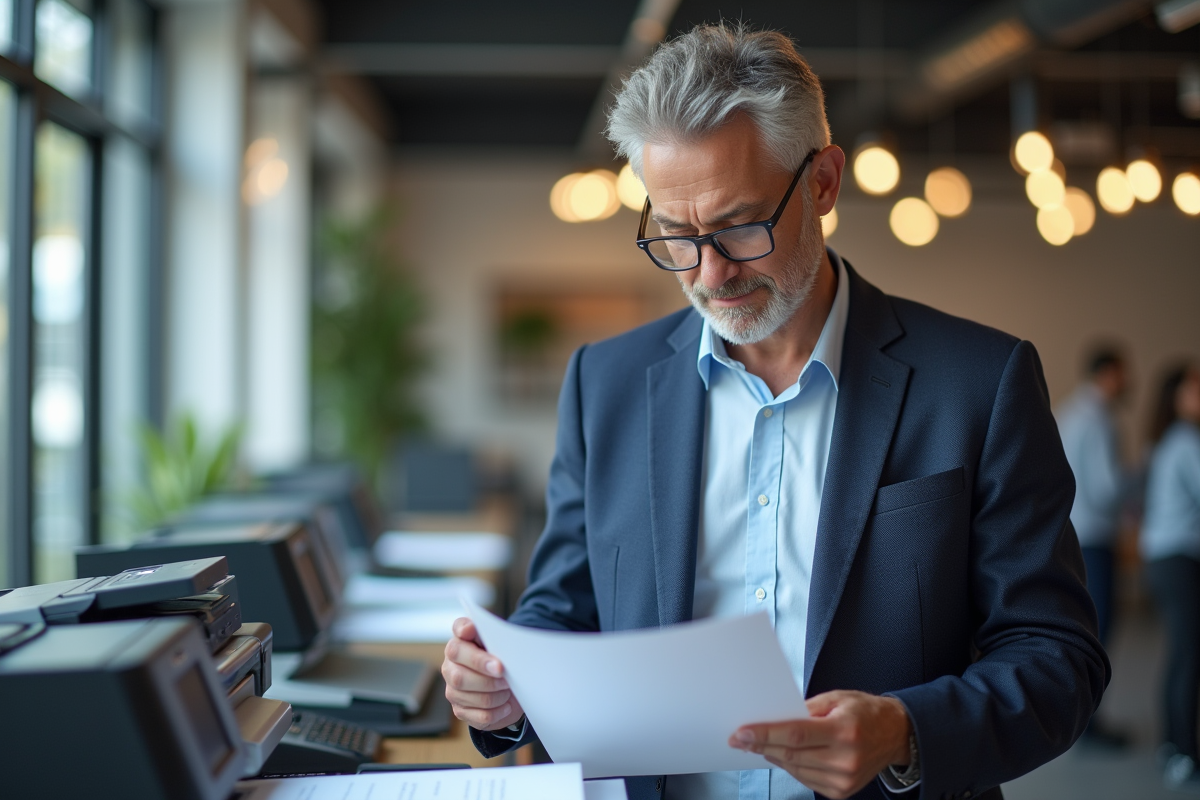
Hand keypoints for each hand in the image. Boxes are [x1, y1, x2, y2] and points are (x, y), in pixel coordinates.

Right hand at [442, 617, 525, 730]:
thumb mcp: (500, 645)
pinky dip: (498, 711)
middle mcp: (450, 665)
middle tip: (507, 678)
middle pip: (459, 676)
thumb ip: (494, 637)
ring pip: (472, 697)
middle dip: (488, 679)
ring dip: (497, 695)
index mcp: (460, 642)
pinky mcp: (460, 710)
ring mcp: (452, 689)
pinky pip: (480, 715)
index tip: (475, 633)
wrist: (506, 689)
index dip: (467, 632)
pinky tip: (505, 705)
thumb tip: (491, 635)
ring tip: (508, 690)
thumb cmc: (501, 661)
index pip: (457, 631)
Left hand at [729, 690, 911, 799]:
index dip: (766, 734)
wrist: (895, 735)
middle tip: (739, 738)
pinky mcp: (842, 791)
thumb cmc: (865, 712)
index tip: (742, 732)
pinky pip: (806, 779)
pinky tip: (781, 756)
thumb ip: (806, 709)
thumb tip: (775, 717)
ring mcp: (844, 779)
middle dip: (761, 745)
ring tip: (757, 744)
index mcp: (844, 731)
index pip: (796, 735)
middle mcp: (845, 759)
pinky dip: (790, 767)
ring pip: (795, 769)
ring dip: (773, 756)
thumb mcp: (837, 698)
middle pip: (792, 754)